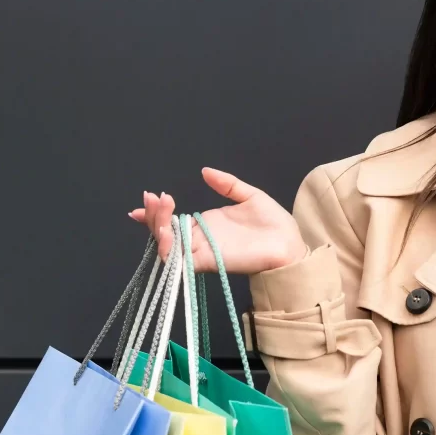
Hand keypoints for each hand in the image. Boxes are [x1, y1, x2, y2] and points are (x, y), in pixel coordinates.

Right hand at [127, 168, 306, 273]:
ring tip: (162, 207)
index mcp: (206, 225)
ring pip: (168, 246)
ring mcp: (203, 252)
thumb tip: (205, 171)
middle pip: (165, 232)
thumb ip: (227, 184)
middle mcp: (200, 239)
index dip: (156, 212)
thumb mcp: (249, 195)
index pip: (173, 220)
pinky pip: (181, 262)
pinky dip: (169, 249)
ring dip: (158, 228)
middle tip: (155, 197)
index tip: (146, 198)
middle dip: (154, 215)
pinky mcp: (209, 262)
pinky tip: (167, 232)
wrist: (289, 244)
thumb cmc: (273, 224)